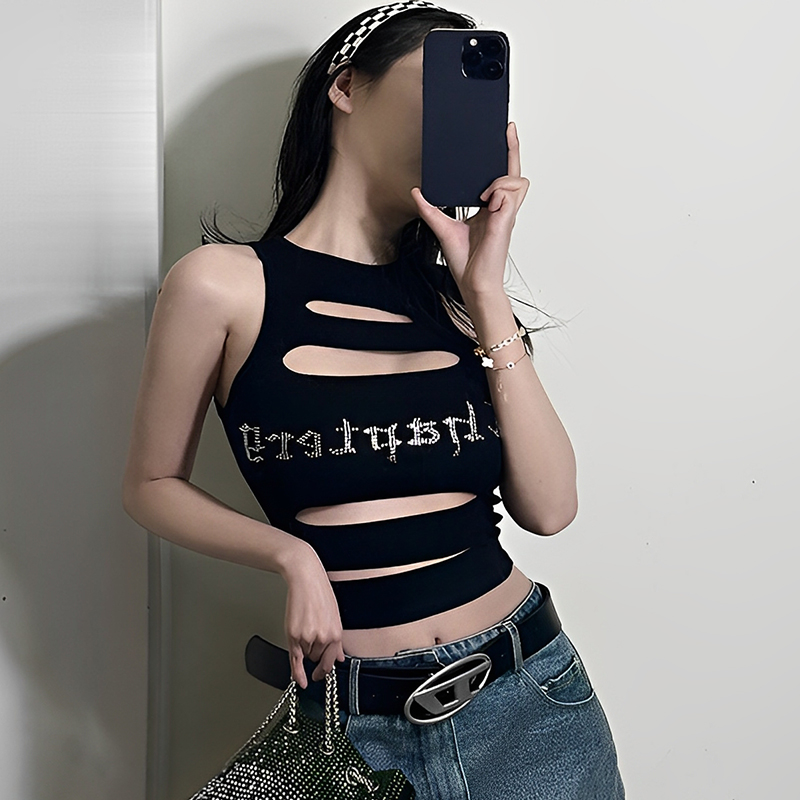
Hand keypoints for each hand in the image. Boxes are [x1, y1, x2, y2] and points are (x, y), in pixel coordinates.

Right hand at [282, 548, 345, 689]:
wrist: (306, 579)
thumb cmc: (320, 594)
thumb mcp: (335, 617)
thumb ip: (336, 641)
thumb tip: (340, 658)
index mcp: (336, 634)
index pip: (331, 660)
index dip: (325, 669)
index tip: (320, 675)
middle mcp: (323, 638)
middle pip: (316, 659)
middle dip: (313, 652)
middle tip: (310, 639)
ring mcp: (307, 638)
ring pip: (305, 655)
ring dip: (303, 647)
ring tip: (305, 625)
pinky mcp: (293, 635)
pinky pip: (295, 659)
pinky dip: (297, 672)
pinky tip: (298, 680)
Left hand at [410, 121, 529, 293]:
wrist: (472, 283)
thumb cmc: (465, 262)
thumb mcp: (442, 228)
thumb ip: (430, 209)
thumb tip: (416, 191)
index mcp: (491, 209)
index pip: (501, 177)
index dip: (506, 154)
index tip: (505, 133)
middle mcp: (501, 209)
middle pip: (515, 172)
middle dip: (513, 149)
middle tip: (508, 129)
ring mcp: (506, 214)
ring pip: (516, 179)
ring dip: (500, 179)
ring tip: (482, 196)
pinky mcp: (506, 220)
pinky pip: (508, 193)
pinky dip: (497, 192)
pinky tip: (486, 203)